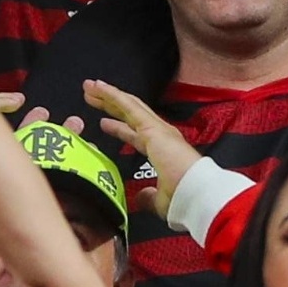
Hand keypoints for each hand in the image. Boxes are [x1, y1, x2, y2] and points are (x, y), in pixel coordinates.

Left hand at [84, 79, 199, 211]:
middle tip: (91, 95)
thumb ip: (148, 197)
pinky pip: (128, 106)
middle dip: (110, 105)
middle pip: (129, 115)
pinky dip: (113, 95)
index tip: (103, 123)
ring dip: (109, 95)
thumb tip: (141, 198)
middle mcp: (161, 136)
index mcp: (162, 151)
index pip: (135, 136)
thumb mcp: (160, 200)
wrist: (197, 191)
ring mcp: (157, 129)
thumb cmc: (183, 198)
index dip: (119, 128)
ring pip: (128, 106)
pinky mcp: (151, 127)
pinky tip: (99, 87)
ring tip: (90, 86)